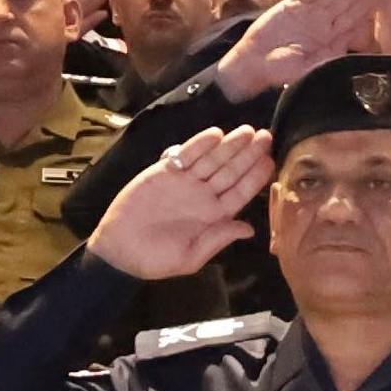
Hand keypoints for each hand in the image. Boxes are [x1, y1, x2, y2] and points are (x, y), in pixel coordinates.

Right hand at [88, 126, 272, 279]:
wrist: (119, 250)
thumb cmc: (157, 259)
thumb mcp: (192, 256)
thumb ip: (218, 239)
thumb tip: (249, 229)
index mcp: (216, 216)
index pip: (242, 192)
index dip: (256, 177)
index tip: (271, 161)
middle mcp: (204, 196)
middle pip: (232, 171)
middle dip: (249, 154)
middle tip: (267, 136)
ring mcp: (185, 183)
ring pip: (212, 160)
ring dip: (230, 145)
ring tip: (247, 131)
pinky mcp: (163, 173)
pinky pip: (185, 156)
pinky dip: (199, 144)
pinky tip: (216, 134)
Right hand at [217, 0, 385, 99]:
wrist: (255, 65)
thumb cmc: (284, 73)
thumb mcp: (317, 70)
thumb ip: (337, 60)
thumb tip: (363, 59)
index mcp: (333, 40)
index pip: (356, 19)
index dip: (370, 5)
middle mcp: (324, 24)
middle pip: (349, 2)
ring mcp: (309, 14)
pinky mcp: (292, 6)